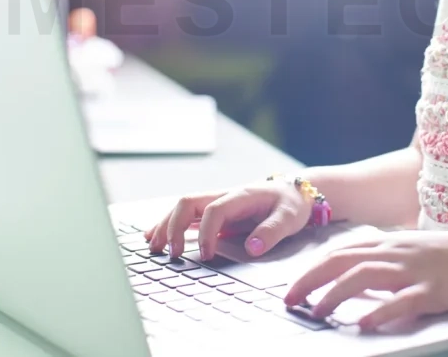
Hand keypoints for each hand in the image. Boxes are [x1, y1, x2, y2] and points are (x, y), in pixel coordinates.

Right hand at [144, 181, 311, 259]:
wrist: (294, 192)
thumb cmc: (290, 204)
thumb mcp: (289, 218)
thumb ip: (271, 232)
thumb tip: (251, 248)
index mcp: (241, 196)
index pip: (214, 210)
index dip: (206, 233)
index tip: (206, 255)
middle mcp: (224, 196)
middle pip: (189, 203)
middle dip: (175, 226)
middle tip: (171, 253)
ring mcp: (216, 202)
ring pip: (182, 208)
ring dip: (166, 225)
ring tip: (153, 247)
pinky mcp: (214, 211)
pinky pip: (186, 215)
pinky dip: (168, 224)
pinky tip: (154, 236)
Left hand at [284, 229, 447, 330]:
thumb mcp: (412, 251)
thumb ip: (384, 259)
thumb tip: (354, 274)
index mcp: (388, 243)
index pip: (340, 251)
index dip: (312, 268)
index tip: (292, 285)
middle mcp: (395, 253)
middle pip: (342, 261)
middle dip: (310, 280)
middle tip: (290, 299)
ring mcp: (413, 270)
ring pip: (362, 277)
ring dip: (334, 294)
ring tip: (316, 312)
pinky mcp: (432, 290)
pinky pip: (400, 301)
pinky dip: (378, 312)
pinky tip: (362, 324)